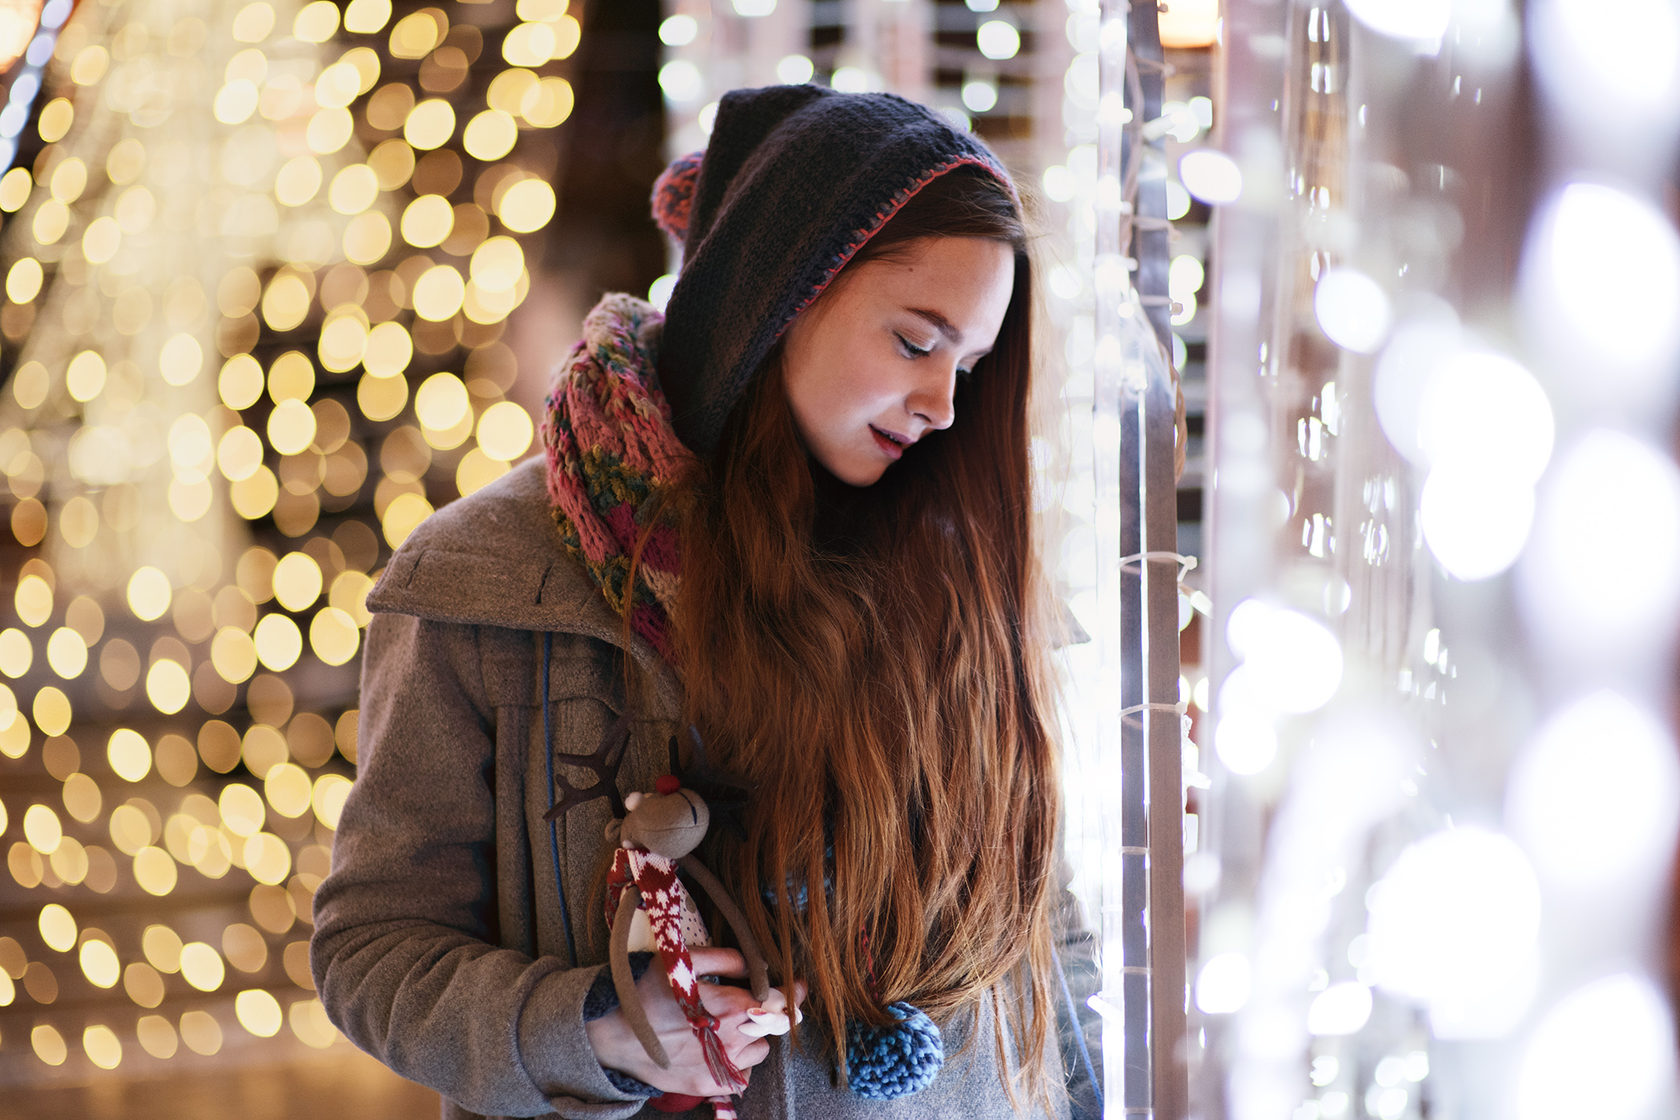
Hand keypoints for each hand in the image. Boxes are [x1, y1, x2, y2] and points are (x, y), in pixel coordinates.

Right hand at [585, 947, 806, 1097]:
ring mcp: (722, 1066)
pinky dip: (736, 1061)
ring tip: (725, 1027)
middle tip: (750, 1004)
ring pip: (759, 1050)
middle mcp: (733, 1040)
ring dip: (751, 1037)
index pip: (779, 1000)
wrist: (614, 1035)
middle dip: (767, 1013)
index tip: (798, 985)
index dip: (793, 991)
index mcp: (732, 1006)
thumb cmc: (649, 993)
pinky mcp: (710, 1085)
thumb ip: (728, 958)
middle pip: (772, 1026)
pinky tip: (715, 1048)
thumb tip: (755, 963)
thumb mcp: (686, 961)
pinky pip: (741, 1073)